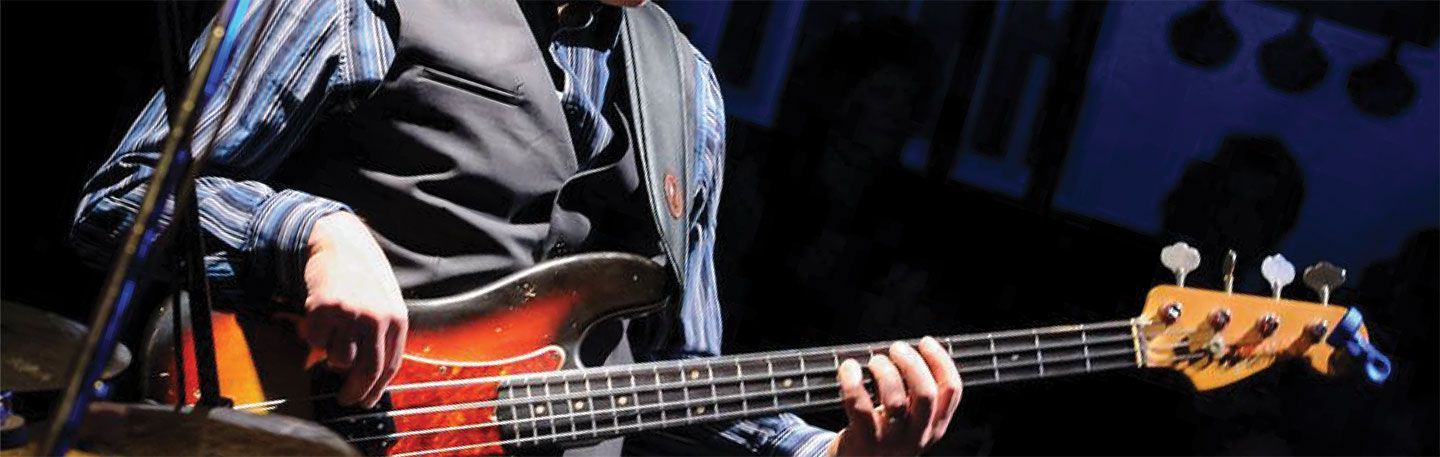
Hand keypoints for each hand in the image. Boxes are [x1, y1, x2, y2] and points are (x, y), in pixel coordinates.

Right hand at [303, 212, 408, 407]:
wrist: (340, 246)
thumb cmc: (363, 281)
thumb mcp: (384, 306)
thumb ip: (383, 338)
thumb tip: (373, 380)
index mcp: (397, 320)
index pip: (390, 367)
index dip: (377, 389)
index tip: (367, 402)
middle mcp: (376, 318)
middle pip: (366, 371)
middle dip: (354, 392)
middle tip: (345, 399)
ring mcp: (350, 313)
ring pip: (338, 360)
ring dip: (332, 357)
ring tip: (335, 338)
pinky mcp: (324, 309)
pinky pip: (316, 342)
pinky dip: (315, 339)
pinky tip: (321, 321)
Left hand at [829, 337, 962, 456]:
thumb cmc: (885, 436)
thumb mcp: (912, 421)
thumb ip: (917, 394)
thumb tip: (911, 351)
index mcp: (935, 425)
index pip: (952, 390)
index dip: (941, 360)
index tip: (926, 343)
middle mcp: (918, 434)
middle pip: (926, 393)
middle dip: (912, 363)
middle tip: (896, 349)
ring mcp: (892, 439)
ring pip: (896, 401)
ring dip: (884, 371)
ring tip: (874, 362)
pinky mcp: (865, 440)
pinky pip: (859, 406)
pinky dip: (852, 382)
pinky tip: (849, 369)